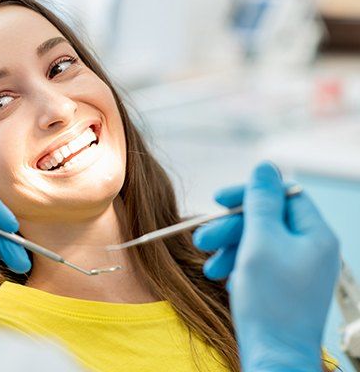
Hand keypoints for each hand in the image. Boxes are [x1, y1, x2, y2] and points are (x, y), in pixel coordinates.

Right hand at [193, 162, 339, 370]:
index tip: (219, 200)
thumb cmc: (269, 302)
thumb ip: (261, 201)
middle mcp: (311, 249)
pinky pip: (257, 262)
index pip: (284, 195)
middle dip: (231, 227)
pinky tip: (221, 278)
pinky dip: (236, 265)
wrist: (274, 356)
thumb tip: (264, 166)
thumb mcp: (260, 241)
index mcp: (315, 235)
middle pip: (266, 219)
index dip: (250, 193)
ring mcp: (297, 269)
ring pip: (257, 242)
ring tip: (208, 266)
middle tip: (202, 238)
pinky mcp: (283, 286)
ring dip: (228, 248)